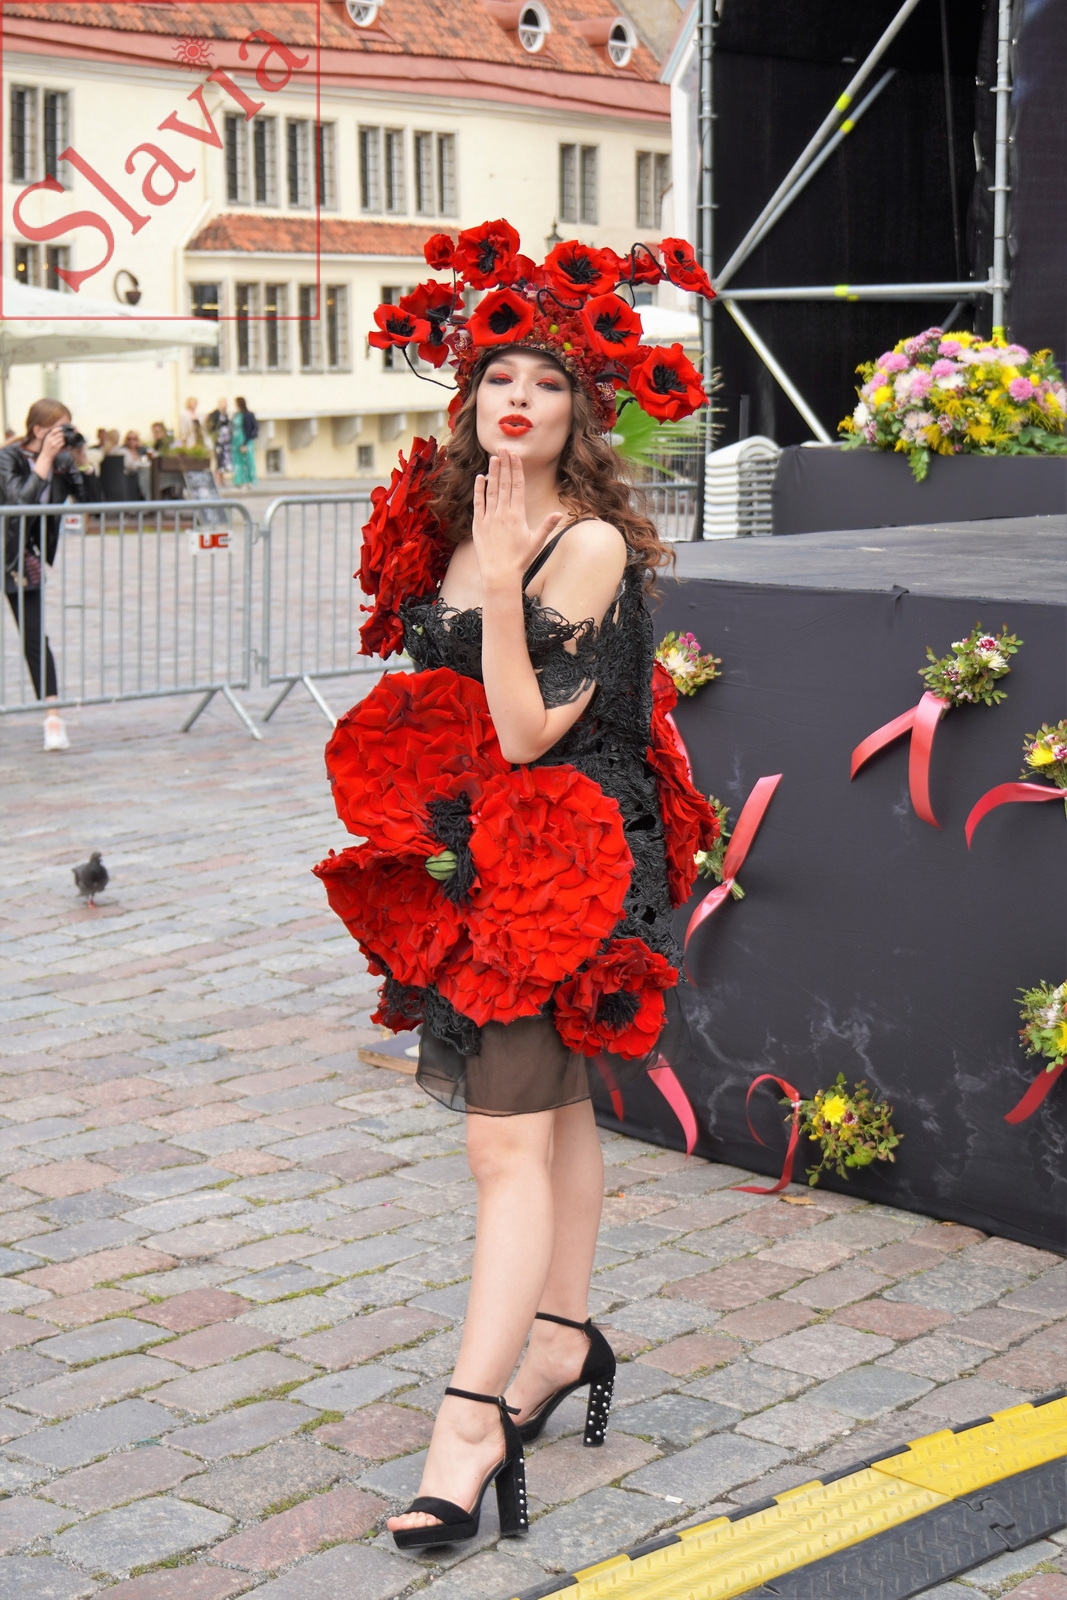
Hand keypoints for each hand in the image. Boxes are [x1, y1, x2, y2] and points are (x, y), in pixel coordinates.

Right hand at [33, 424, 65, 477]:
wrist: (46, 455)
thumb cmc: (48, 447)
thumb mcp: (47, 440)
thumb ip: (52, 436)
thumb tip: (59, 431)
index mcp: (48, 436)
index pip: (54, 430)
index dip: (59, 429)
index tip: (62, 429)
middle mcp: (50, 439)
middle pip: (60, 434)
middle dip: (63, 435)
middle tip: (65, 436)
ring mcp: (53, 443)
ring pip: (62, 438)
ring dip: (64, 439)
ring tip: (63, 441)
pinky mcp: (57, 447)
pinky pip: (63, 443)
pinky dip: (64, 443)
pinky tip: (63, 444)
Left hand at [472, 451, 561, 592]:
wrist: (499, 574)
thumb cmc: (520, 560)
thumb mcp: (536, 542)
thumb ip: (547, 526)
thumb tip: (560, 514)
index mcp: (518, 515)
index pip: (517, 486)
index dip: (516, 469)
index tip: (515, 456)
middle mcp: (503, 513)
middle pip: (504, 483)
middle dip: (504, 465)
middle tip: (503, 448)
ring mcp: (489, 517)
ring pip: (491, 490)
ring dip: (493, 473)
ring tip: (493, 458)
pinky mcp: (479, 524)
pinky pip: (478, 503)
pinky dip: (479, 489)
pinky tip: (480, 477)